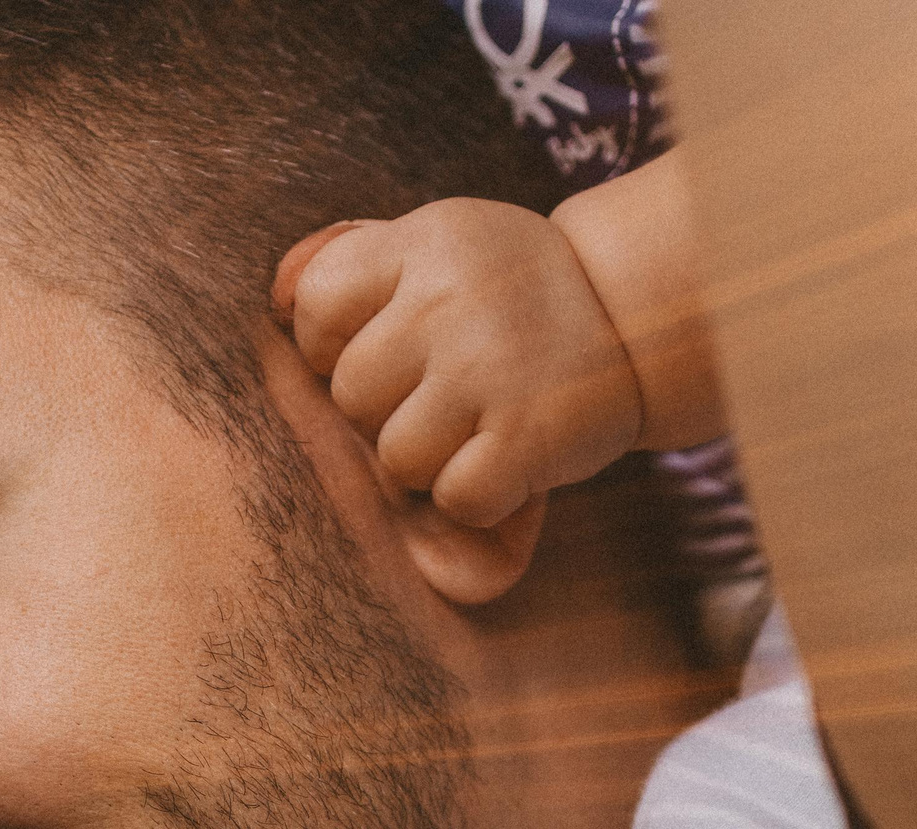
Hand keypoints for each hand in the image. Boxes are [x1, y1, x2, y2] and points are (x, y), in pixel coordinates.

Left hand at [274, 197, 643, 536]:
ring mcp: (491, 366)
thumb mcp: (435, 251)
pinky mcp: (529, 434)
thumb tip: (274, 297)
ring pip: (396, 458)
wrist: (642, 317)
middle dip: (387, 411)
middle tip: (449, 391)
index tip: (391, 345)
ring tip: (481, 422)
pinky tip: (511, 456)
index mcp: (423, 241)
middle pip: (350, 396)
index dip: (335, 343)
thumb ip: (350, 266)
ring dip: (433, 460)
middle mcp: (452, 297)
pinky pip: (456, 500)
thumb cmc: (510, 298)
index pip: (315, 305)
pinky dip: (480, 498)